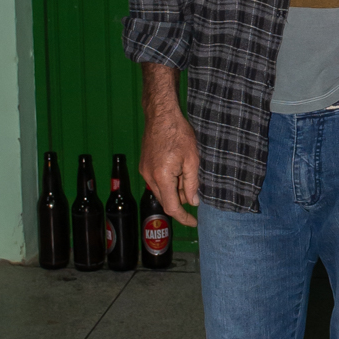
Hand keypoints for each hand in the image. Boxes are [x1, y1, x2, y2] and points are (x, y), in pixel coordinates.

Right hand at [140, 107, 199, 227]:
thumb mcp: (192, 160)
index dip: (183, 217)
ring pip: (161, 191)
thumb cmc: (178, 133)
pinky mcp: (144, 165)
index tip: (193, 222)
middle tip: (194, 193)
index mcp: (162, 177)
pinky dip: (168, 183)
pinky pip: (156, 182)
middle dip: (180, 201)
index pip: (172, 206)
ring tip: (186, 176)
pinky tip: (178, 171)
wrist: (161, 116)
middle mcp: (149, 177)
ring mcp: (144, 171)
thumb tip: (193, 202)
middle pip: (165, 200)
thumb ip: (192, 184)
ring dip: (174, 191)